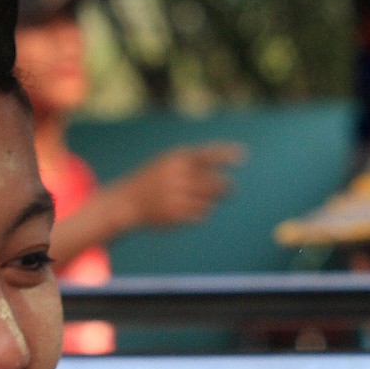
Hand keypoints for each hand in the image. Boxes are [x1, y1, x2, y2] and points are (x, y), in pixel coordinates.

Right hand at [114, 142, 245, 229]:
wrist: (126, 201)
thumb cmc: (153, 180)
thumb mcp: (168, 164)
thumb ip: (194, 167)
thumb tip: (225, 181)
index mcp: (176, 158)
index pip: (206, 154)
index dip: (225, 155)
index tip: (242, 156)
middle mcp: (178, 175)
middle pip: (215, 183)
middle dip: (225, 187)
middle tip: (229, 188)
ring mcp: (176, 195)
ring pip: (210, 201)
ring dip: (211, 201)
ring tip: (198, 198)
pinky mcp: (176, 214)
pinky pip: (201, 214)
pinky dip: (200, 212)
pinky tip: (187, 209)